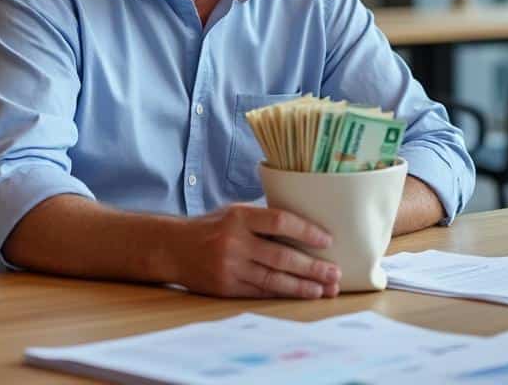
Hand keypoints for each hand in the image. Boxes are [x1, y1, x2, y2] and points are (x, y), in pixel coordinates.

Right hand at [172, 204, 340, 298]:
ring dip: (303, 286)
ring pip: (273, 279)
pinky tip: (301, 295)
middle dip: (312, 267)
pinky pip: (260, 292)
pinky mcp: (225, 287)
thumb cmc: (212, 227)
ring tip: (325, 290)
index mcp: (239, 217)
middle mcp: (234, 242)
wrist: (172, 248)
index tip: (328, 240)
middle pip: (281, 257)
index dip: (306, 232)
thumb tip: (307, 227)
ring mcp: (229, 267)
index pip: (280, 222)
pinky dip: (283, 294)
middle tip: (335, 274)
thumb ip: (264, 219)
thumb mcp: (235, 212)